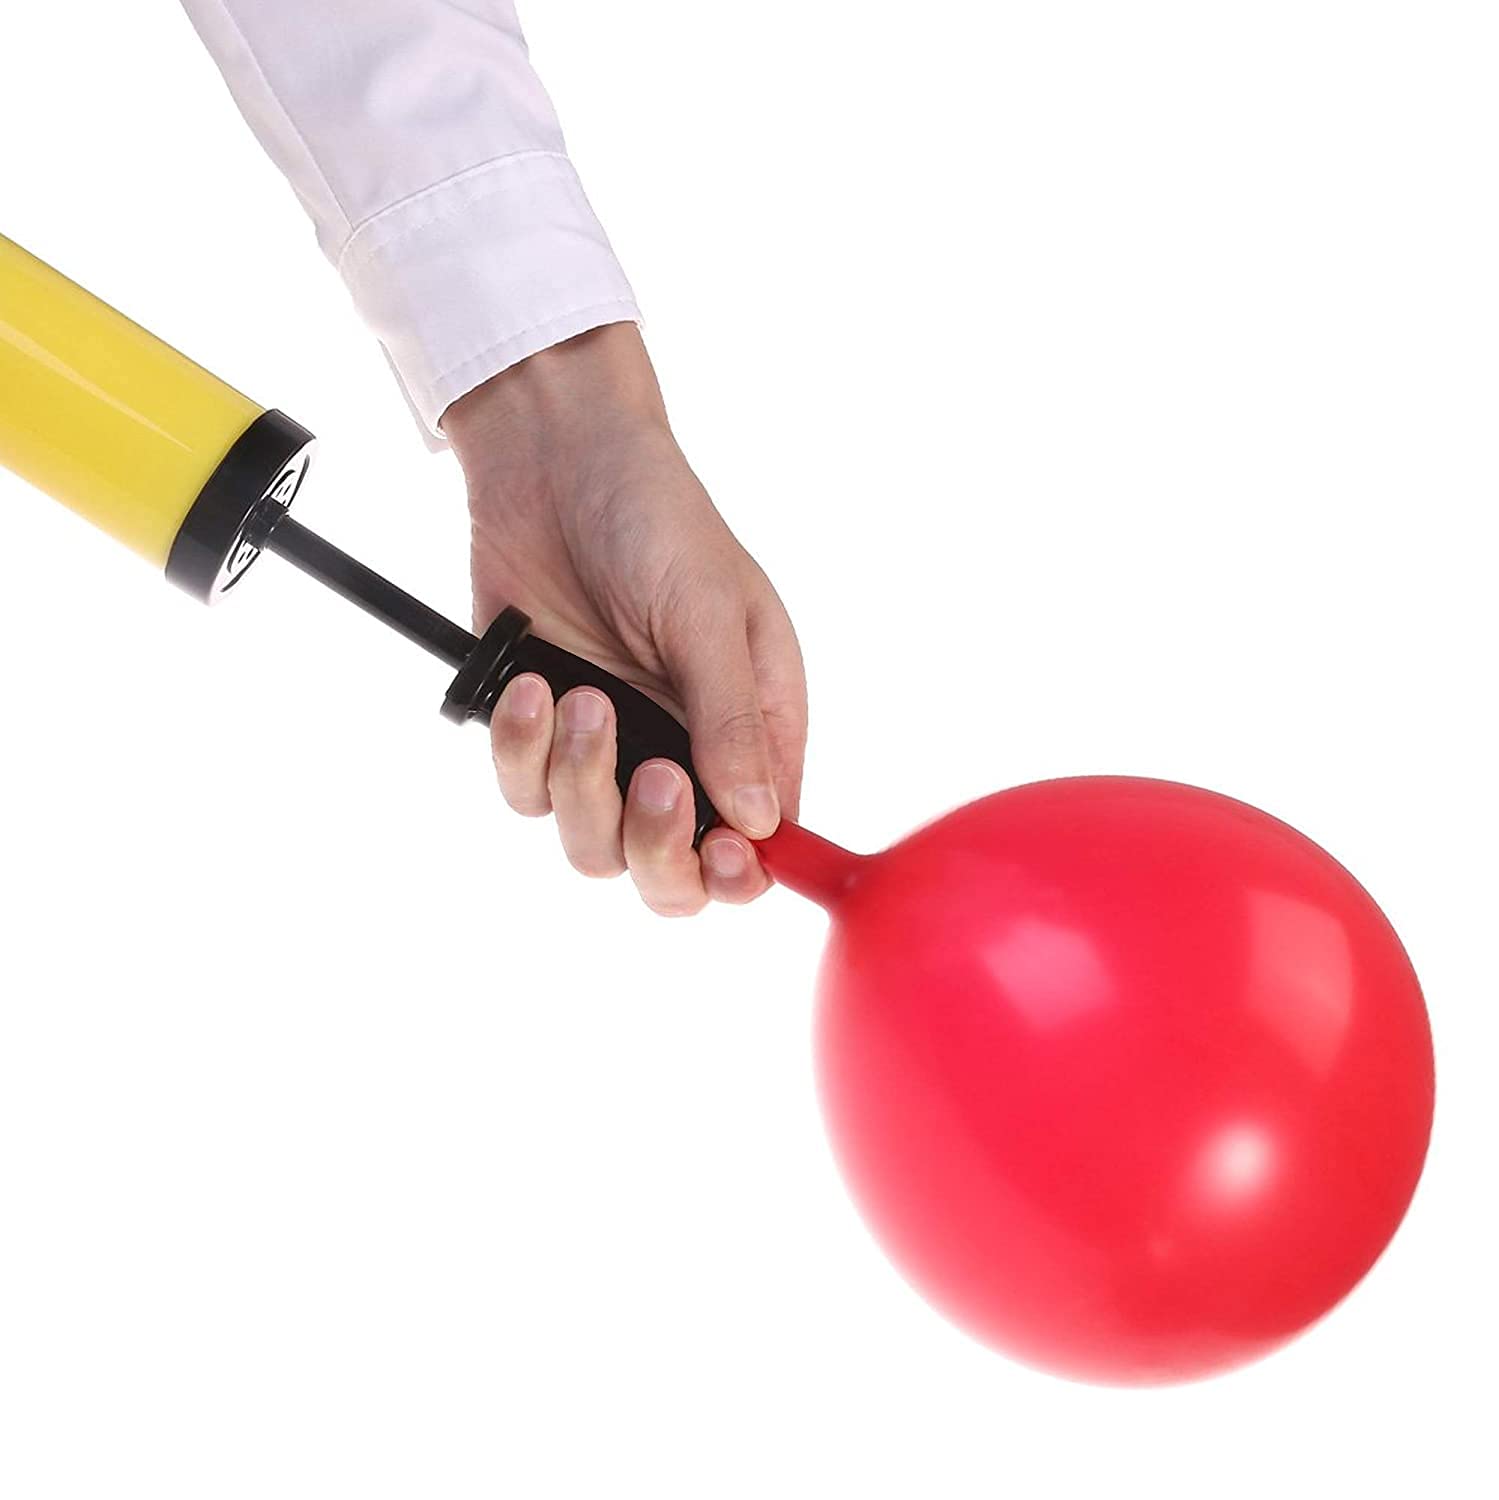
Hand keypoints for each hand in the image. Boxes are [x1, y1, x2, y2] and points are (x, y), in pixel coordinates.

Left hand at [443, 324, 806, 914]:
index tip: (721, 854)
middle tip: (652, 778)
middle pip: (673, 874)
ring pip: (592, 846)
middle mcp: (684, 753)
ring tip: (581, 695)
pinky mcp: (541, 733)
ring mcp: (609, 749)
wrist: (552, 459)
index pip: (760, 841)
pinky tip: (529, 683)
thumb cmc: (656, 517)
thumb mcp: (710, 610)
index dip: (741, 873)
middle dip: (658, 847)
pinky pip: (525, 791)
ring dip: (582, 784)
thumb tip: (761, 822)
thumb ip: (733, 720)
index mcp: (752, 728)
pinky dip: (523, 748)